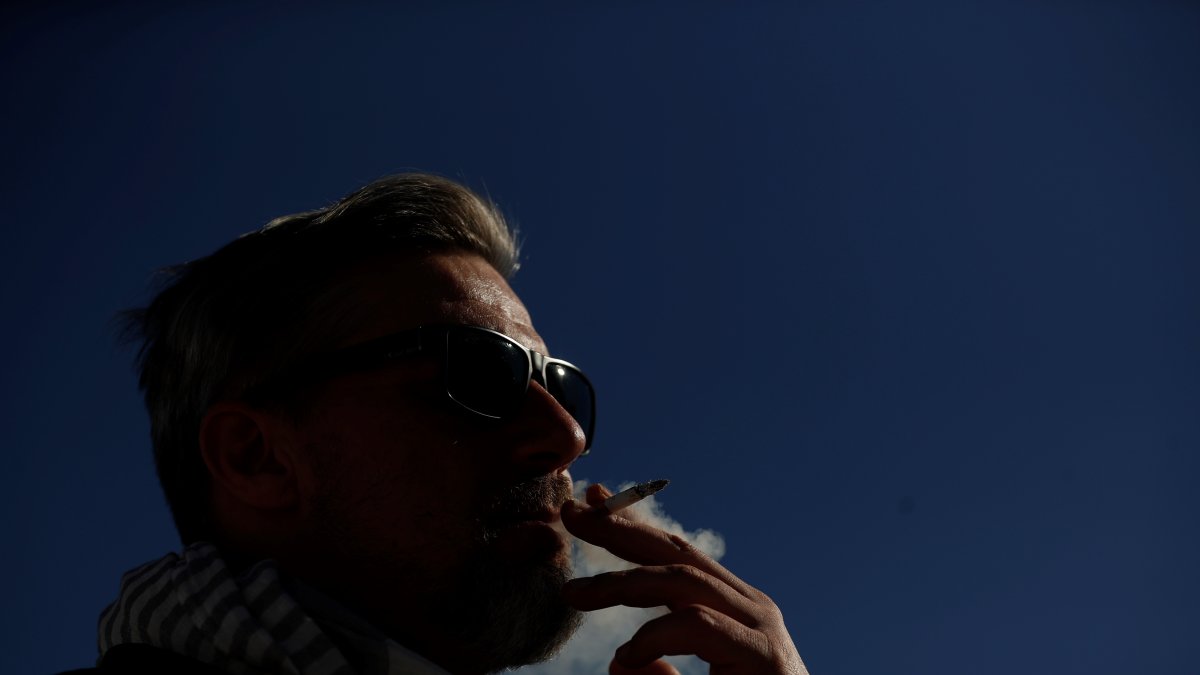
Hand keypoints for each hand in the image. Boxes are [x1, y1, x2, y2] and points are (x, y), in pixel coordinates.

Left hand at [560, 484, 808, 674]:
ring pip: (684, 582)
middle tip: (572, 514)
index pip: (677, 554)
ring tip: (575, 594)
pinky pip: (700, 626)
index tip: (591, 502)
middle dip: (620, 531)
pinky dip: (657, 635)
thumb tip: (618, 663)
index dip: (633, 526)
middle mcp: (750, 607)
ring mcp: (760, 628)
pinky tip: (625, 655)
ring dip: (623, 582)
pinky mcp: (762, 657)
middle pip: (677, 554)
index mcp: (734, 608)